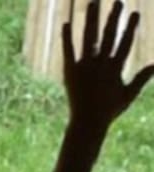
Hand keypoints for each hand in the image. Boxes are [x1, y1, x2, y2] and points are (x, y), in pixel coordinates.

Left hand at [62, 1, 153, 134]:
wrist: (87, 122)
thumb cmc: (109, 110)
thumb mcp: (129, 94)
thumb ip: (141, 78)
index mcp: (116, 68)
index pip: (125, 42)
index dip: (131, 27)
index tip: (135, 12)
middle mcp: (100, 64)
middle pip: (108, 35)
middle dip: (114, 17)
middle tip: (118, 1)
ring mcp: (85, 66)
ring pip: (89, 38)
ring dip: (91, 19)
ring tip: (93, 3)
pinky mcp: (70, 71)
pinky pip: (68, 51)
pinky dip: (67, 38)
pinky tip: (67, 23)